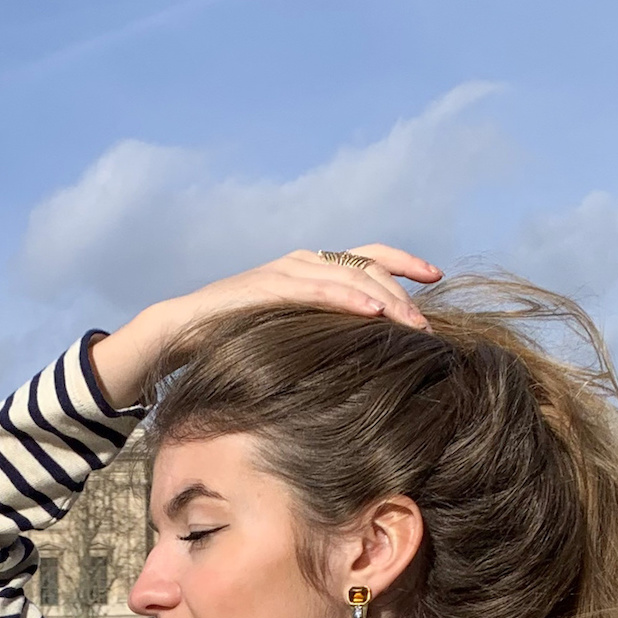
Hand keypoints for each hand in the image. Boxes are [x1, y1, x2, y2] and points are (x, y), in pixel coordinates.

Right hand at [89, 243, 440, 409]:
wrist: (180, 333)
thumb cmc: (234, 340)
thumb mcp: (288, 336)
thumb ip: (320, 335)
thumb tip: (361, 359)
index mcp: (311, 269)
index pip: (368, 257)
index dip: (404, 264)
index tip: (436, 277)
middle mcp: (303, 261)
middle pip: (368, 267)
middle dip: (403, 293)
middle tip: (427, 325)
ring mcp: (286, 270)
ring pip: (349, 275)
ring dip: (385, 300)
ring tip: (411, 323)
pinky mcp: (269, 285)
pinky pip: (317, 288)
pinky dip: (348, 298)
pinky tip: (373, 312)